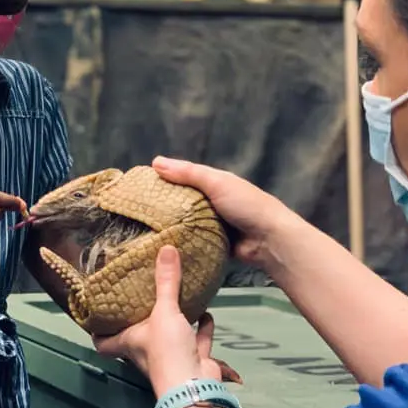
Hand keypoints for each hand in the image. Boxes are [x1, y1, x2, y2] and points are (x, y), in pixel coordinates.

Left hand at [93, 245, 222, 395]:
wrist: (195, 386)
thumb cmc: (167, 351)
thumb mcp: (164, 311)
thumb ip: (166, 281)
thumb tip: (166, 248)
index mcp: (129, 342)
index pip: (102, 342)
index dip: (97, 331)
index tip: (96, 315)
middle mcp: (146, 350)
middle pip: (137, 335)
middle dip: (140, 318)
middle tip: (141, 296)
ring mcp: (170, 357)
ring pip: (169, 336)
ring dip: (174, 320)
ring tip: (175, 298)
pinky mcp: (192, 359)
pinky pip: (196, 340)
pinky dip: (202, 327)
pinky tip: (206, 312)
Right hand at [151, 156, 298, 270]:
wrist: (270, 240)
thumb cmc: (246, 205)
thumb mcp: (216, 183)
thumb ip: (188, 173)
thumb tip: (155, 162)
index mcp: (216, 183)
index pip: (185, 177)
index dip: (165, 179)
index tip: (141, 185)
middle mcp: (214, 202)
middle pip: (184, 201)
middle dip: (165, 205)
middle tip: (137, 211)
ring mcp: (214, 224)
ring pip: (187, 223)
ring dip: (172, 226)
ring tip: (144, 230)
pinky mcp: (214, 244)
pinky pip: (194, 241)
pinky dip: (182, 242)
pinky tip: (163, 245)